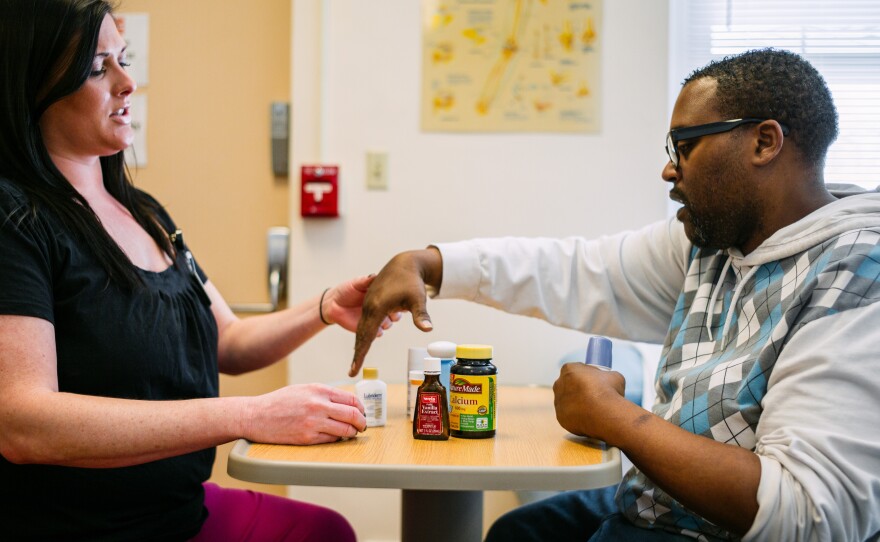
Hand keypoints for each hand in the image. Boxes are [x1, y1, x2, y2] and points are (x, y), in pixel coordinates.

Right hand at [242, 384, 366, 444]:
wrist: (256, 416)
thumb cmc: (279, 402)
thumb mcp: (303, 389)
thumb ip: (324, 394)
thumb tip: (346, 403)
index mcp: (318, 390)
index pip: (351, 399)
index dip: (361, 408)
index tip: (362, 412)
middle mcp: (318, 405)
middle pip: (353, 415)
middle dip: (362, 422)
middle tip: (362, 426)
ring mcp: (313, 423)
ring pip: (345, 430)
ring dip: (352, 432)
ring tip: (351, 433)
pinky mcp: (307, 438)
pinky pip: (331, 440)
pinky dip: (337, 439)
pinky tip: (335, 437)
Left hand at [322, 275, 400, 332]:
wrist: (334, 304)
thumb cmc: (346, 290)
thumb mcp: (357, 283)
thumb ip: (366, 281)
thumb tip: (375, 275)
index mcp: (382, 296)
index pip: (397, 299)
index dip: (399, 300)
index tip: (396, 299)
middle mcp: (382, 308)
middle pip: (396, 314)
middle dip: (395, 313)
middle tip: (388, 310)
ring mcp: (376, 320)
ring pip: (388, 324)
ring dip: (385, 322)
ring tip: (378, 318)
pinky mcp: (369, 330)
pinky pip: (379, 333)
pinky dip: (377, 331)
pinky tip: (372, 326)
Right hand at [351, 248, 442, 375]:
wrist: (405, 263)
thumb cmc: (412, 281)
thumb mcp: (418, 298)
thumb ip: (420, 315)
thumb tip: (428, 329)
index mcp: (377, 309)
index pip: (366, 337)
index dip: (360, 355)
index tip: (353, 370)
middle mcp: (369, 307)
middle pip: (360, 335)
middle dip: (357, 353)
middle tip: (353, 371)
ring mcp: (368, 303)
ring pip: (362, 328)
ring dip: (361, 343)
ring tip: (359, 359)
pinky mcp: (371, 301)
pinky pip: (366, 321)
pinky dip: (365, 333)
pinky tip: (368, 340)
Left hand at [553, 362, 625, 440]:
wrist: (605, 414)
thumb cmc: (609, 391)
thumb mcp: (614, 376)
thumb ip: (606, 376)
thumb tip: (609, 380)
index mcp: (569, 369)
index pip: (575, 369)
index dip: (585, 375)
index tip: (594, 382)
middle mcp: (559, 384)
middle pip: (568, 384)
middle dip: (578, 389)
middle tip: (592, 395)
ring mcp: (558, 402)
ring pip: (567, 401)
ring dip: (576, 404)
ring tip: (591, 409)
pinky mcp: (560, 417)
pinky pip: (568, 416)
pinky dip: (576, 417)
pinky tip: (587, 418)